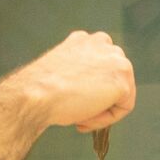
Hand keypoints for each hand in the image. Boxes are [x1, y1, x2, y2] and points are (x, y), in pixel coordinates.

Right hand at [8, 30, 135, 132]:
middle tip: (79, 113)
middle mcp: (104, 44)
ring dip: (101, 110)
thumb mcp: (63, 69)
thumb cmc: (43, 88)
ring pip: (120, 94)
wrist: (37, 94)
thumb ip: (81, 71)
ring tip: (80, 116)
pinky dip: (105, 119)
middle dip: (99, 99)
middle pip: (113, 79)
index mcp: (87, 40)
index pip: (101, 67)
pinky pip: (122, 109)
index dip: (90, 89)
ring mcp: (117, 62)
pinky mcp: (122, 83)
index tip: (76, 100)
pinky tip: (84, 118)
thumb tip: (91, 88)